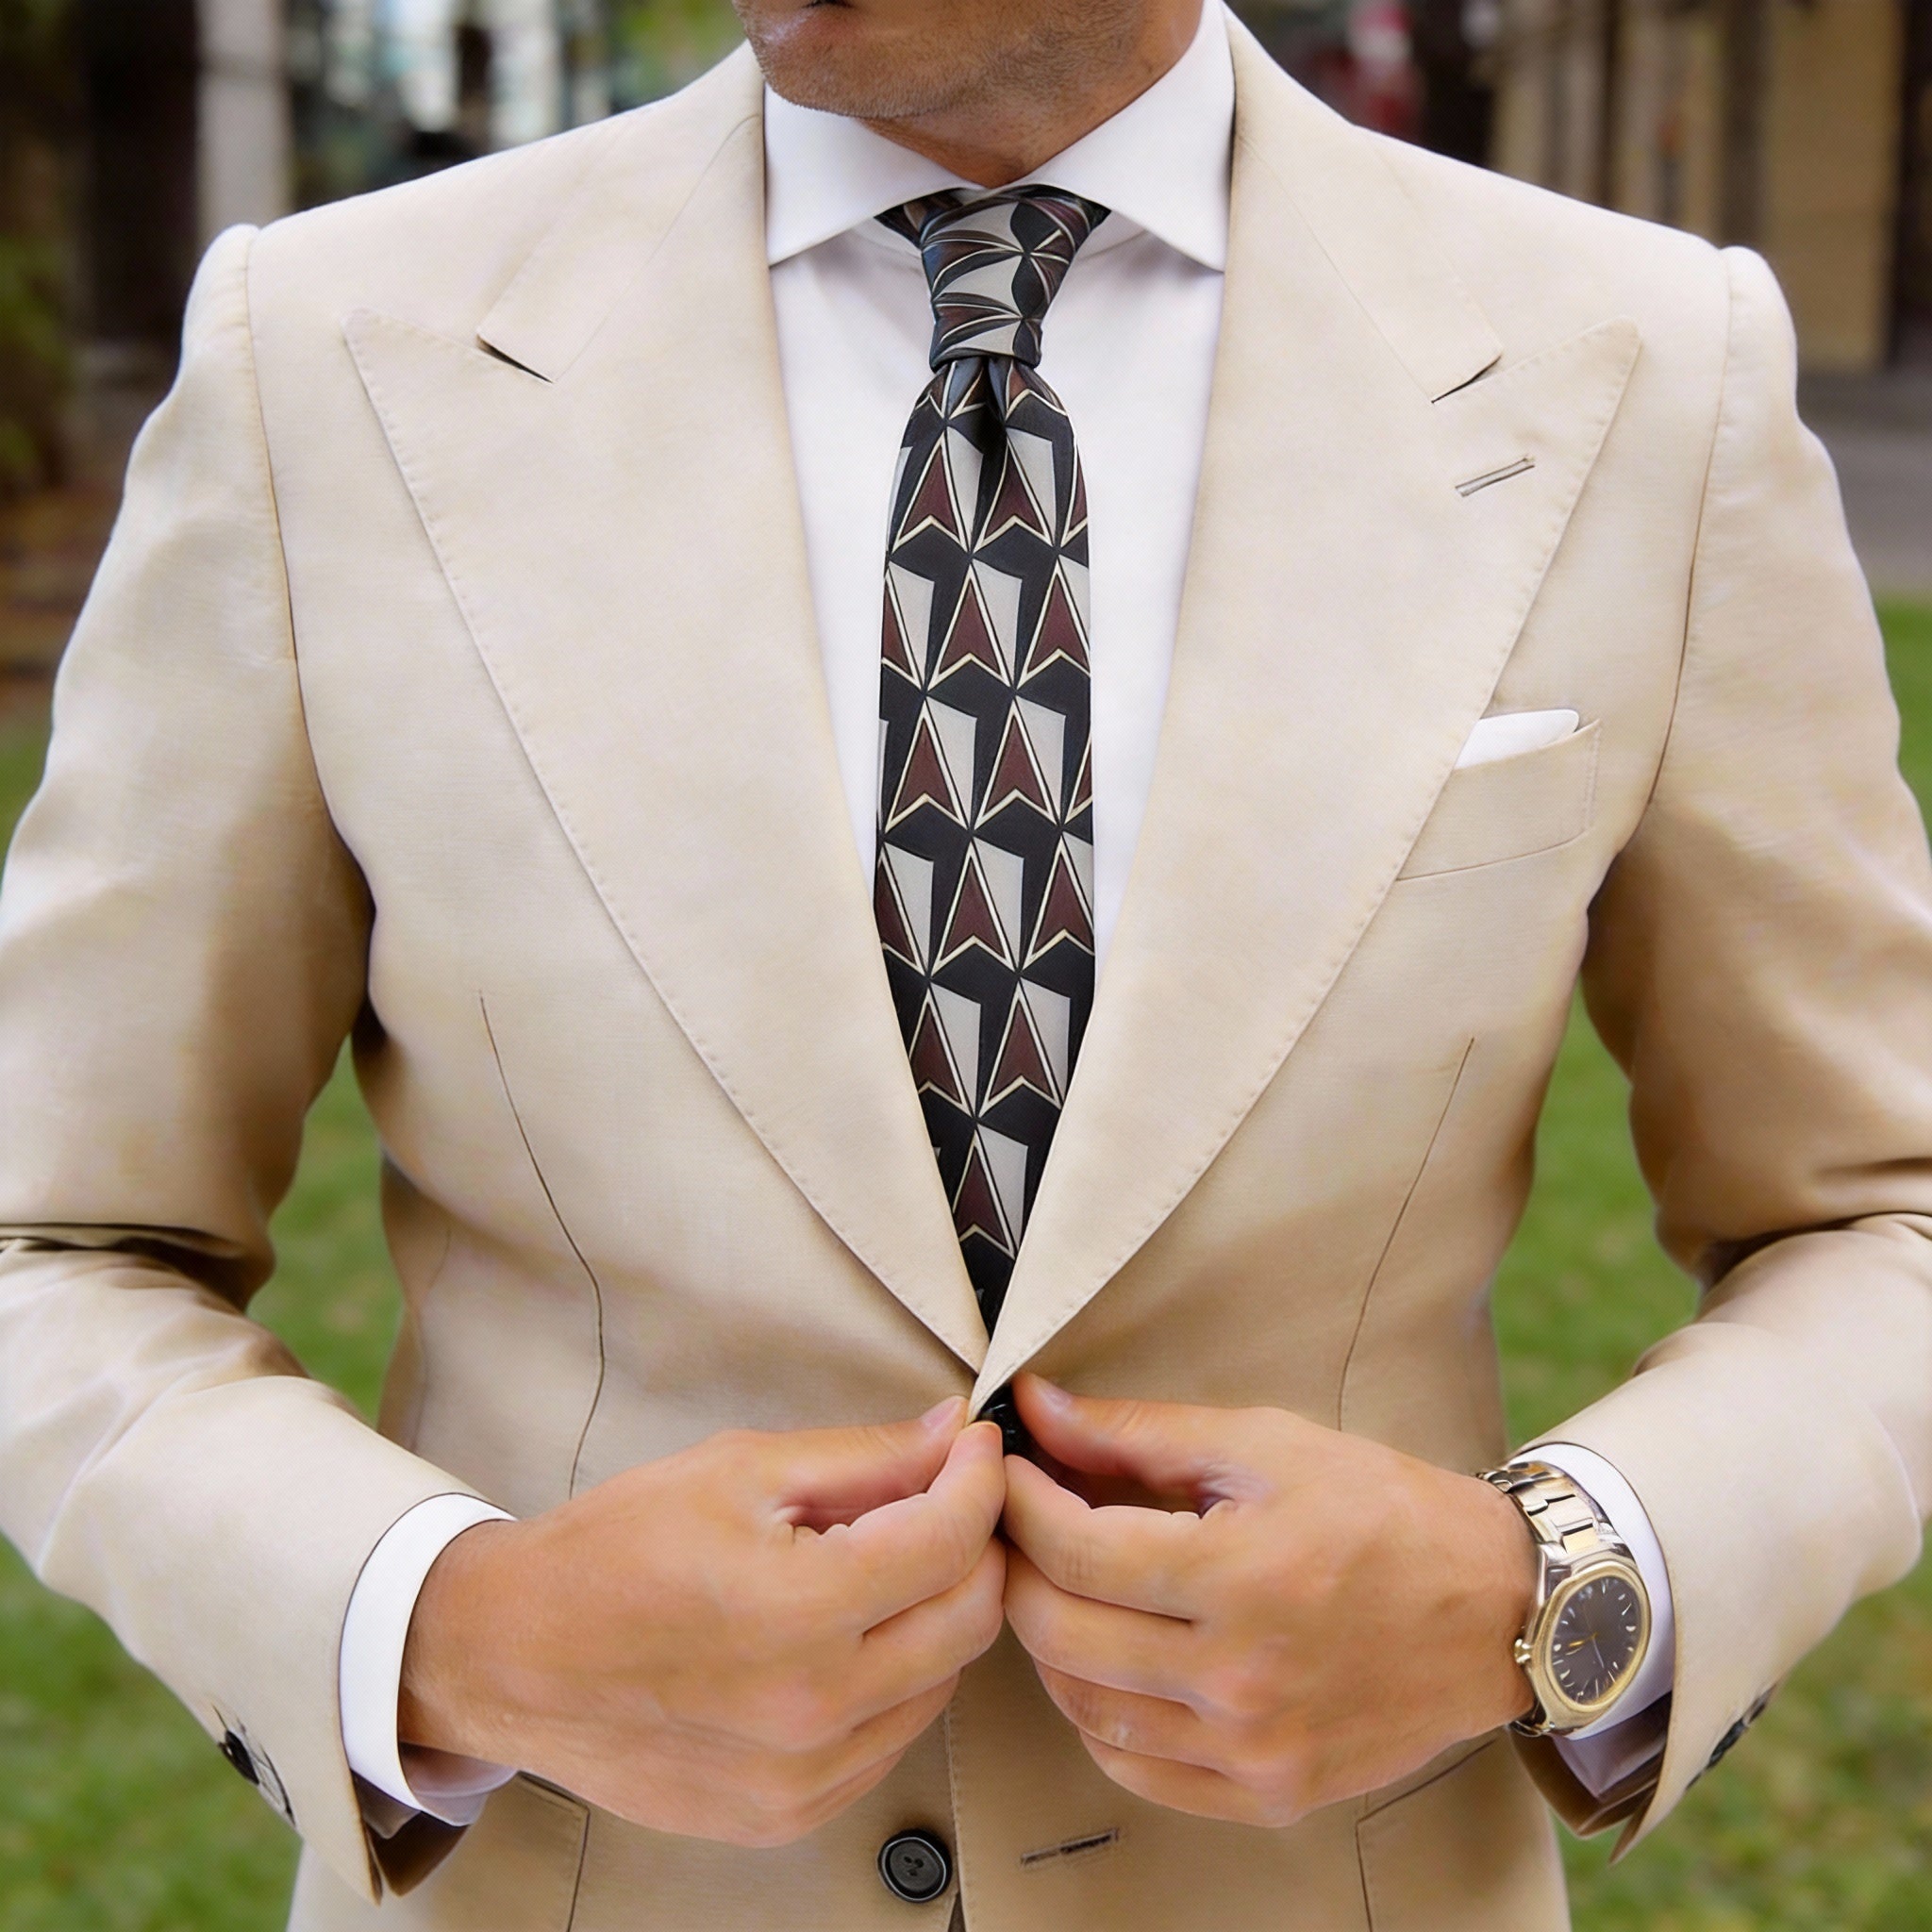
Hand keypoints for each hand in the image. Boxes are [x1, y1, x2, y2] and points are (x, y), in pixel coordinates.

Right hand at [400, 1400, 1005, 1845]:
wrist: (513, 1657)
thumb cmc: (612, 1552)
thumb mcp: (739, 1469)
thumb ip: (864, 1456)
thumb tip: (953, 1433)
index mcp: (800, 1612)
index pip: (952, 1541)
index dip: (980, 1479)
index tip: (974, 1448)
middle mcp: (814, 1710)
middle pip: (969, 1619)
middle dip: (975, 1545)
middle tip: (946, 1499)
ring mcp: (803, 1778)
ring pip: (941, 1683)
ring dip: (936, 1615)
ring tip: (882, 1565)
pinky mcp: (788, 1814)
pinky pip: (890, 1740)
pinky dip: (894, 1681)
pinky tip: (846, 1636)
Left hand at [999, 1375, 1535, 1826]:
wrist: (1496, 1609)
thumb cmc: (1383, 1510)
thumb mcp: (1264, 1444)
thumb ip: (1138, 1432)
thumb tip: (1037, 1407)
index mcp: (1241, 1576)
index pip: (1074, 1550)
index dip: (1019, 1502)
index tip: (1006, 1470)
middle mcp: (1241, 1677)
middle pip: (1060, 1634)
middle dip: (1019, 1567)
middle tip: (1019, 1524)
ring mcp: (1253, 1747)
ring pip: (1083, 1708)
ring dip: (1050, 1642)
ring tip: (1063, 1586)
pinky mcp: (1268, 1793)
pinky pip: (1135, 1770)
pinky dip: (1099, 1715)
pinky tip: (1110, 1661)